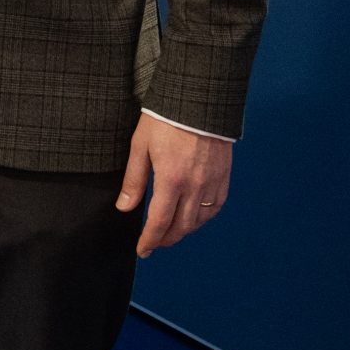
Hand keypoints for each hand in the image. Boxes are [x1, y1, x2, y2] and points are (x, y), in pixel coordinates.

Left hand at [117, 113, 234, 256]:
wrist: (199, 99)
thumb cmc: (165, 119)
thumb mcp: (140, 146)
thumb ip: (134, 180)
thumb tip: (125, 207)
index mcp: (171, 180)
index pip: (160, 222)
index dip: (150, 240)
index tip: (143, 250)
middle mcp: (195, 186)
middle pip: (182, 226)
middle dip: (166, 239)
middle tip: (154, 245)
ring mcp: (212, 181)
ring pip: (200, 219)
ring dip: (185, 231)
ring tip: (170, 233)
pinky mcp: (224, 175)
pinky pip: (216, 205)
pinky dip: (204, 217)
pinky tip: (194, 218)